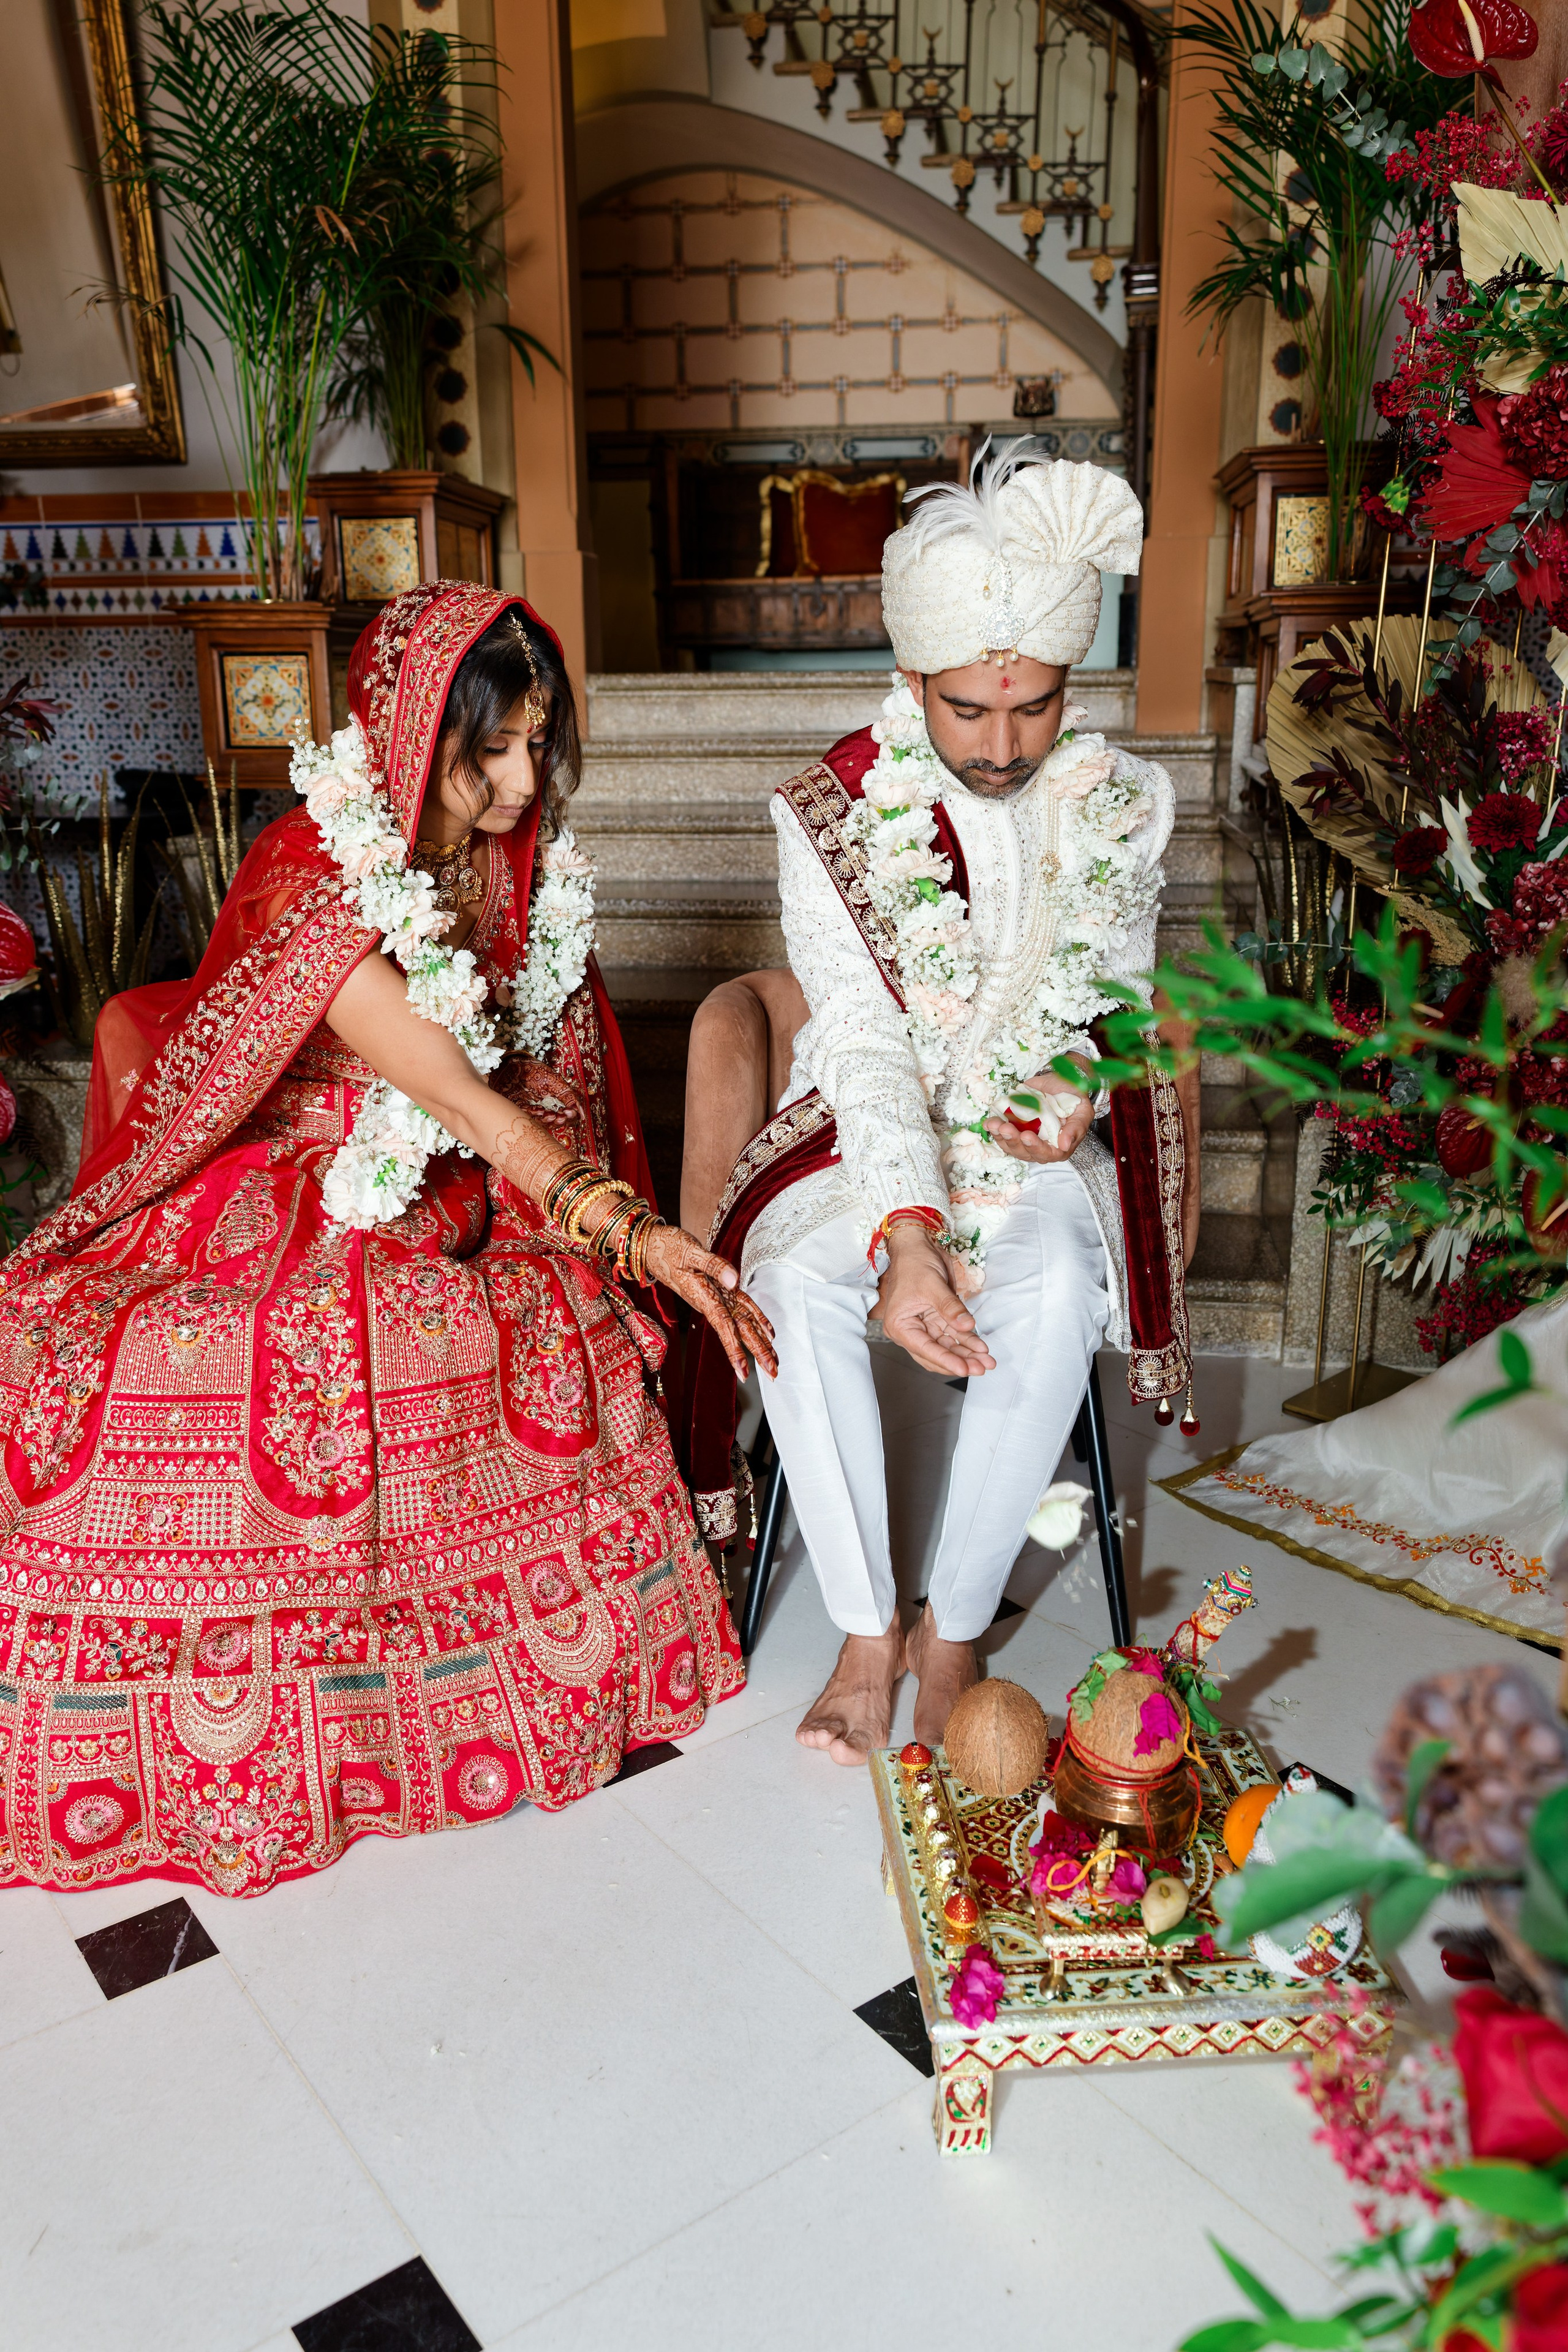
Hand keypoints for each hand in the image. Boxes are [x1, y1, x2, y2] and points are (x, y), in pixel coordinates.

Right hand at [642, 1223, 777, 1384]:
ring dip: (760, 1342)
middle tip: (773, 1373)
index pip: (724, 1328)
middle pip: (739, 1332)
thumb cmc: (668, 1248)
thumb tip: (734, 1281)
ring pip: (743, 1323)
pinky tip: (769, 1332)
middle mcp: (712, 1303)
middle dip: (757, 1353)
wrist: (653, 1247)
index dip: (735, 1350)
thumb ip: (713, 1265)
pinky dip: (758, 1318)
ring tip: (774, 1362)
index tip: (744, 1372)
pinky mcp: (720, 1289)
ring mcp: (717, 1297)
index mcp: (704, 1298)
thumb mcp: (690, 1252)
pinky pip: (742, 1306)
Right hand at [875, 1224, 995, 1378]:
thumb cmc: (914, 1262)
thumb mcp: (931, 1284)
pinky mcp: (937, 1319)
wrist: (917, 1245)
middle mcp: (910, 1330)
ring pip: (947, 1347)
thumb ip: (949, 1307)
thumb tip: (967, 1327)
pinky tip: (982, 1347)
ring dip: (967, 1354)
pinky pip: (953, 1335)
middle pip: (936, 1353)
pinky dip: (968, 1341)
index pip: (925, 1349)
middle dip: (960, 1361)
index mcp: (900, 1325)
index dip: (946, 1360)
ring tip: (987, 1361)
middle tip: (982, 1366)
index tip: (964, 1369)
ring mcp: (925, 1326)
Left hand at [985, 1059, 1094, 1164]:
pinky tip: (989, 1123)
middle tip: (1006, 1128)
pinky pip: (1002, 1135)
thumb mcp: (1082, 1111)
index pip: (1046, 1153)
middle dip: (1013, 1141)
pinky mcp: (1015, 1129)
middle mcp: (1041, 1146)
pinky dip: (994, 1130)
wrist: (1060, 1082)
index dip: (1035, 1147)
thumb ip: (1075, 1128)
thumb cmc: (1074, 1098)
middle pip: (1025, 1152)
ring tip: (993, 1124)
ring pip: (1011, 1145)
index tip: (1026, 1136)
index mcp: (1059, 1146)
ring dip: (1000, 1136)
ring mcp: (1026, 1139)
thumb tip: (1064, 1145)